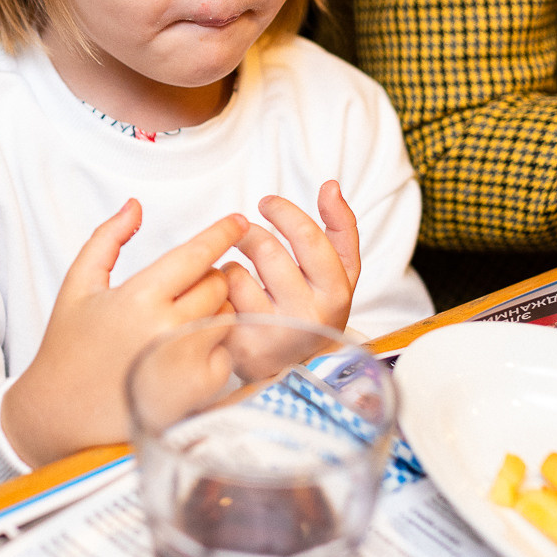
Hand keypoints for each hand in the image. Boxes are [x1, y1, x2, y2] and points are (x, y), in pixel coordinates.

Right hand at [0, 200, 247, 467]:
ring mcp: (188, 363)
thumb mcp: (78, 285)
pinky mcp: (201, 390)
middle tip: (185, 286)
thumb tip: (135, 205)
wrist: (62, 415)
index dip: (222, 233)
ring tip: (181, 319)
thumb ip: (107, 238)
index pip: (196, 255)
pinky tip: (185, 351)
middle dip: (209, 276)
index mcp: (139, 298)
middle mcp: (168, 330)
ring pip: (226, 315)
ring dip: (214, 308)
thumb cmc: (68, 348)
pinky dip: (215, 345)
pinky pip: (227, 351)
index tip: (238, 222)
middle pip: (217, 284)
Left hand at [222, 180, 359, 341]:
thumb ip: (341, 227)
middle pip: (266, 250)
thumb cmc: (316, 309)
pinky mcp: (239, 349)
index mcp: (334, 294)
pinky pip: (214, 300)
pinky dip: (215, 291)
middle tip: (244, 232)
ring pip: (234, 275)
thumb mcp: (340, 272)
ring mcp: (271, 336)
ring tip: (239, 273)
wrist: (298, 371)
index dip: (284, 211)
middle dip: (249, 233)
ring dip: (230, 264)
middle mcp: (305, 318)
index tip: (266, 202)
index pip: (308, 237)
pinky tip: (225, 298)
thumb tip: (330, 186)